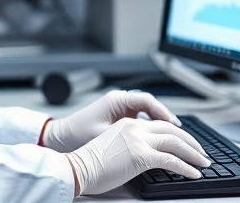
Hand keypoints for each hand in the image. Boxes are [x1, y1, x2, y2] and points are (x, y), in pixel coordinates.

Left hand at [43, 90, 179, 152]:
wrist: (60, 139)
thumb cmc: (77, 135)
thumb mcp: (104, 135)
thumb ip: (127, 135)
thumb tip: (150, 140)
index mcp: (116, 100)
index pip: (147, 101)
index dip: (163, 112)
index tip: (174, 124)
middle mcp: (119, 101)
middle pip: (150, 105)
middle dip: (165, 118)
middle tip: (179, 131)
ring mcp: (119, 109)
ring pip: (146, 112)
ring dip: (158, 123)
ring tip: (172, 135)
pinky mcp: (117, 118)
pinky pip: (139, 119)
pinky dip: (149, 127)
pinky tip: (156, 138)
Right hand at [66, 118, 210, 195]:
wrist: (77, 167)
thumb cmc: (90, 164)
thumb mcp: (114, 147)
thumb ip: (131, 146)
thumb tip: (148, 157)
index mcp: (129, 124)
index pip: (161, 125)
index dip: (179, 134)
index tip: (188, 144)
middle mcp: (136, 127)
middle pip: (173, 130)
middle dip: (191, 142)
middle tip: (201, 153)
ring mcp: (139, 140)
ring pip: (176, 142)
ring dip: (193, 154)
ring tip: (203, 163)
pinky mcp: (141, 155)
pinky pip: (172, 160)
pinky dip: (187, 167)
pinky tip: (194, 173)